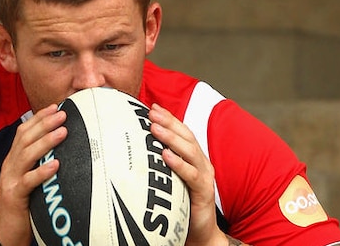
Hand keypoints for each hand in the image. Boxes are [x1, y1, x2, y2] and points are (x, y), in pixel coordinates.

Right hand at [0, 104, 67, 245]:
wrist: (3, 230)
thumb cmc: (22, 203)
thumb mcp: (28, 178)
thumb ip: (37, 162)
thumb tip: (60, 148)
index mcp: (13, 159)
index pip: (23, 131)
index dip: (38, 118)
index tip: (55, 107)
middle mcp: (10, 165)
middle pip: (25, 138)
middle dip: (44, 124)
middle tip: (62, 115)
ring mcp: (10, 179)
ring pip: (26, 155)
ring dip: (46, 142)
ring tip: (63, 132)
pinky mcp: (14, 196)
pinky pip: (28, 181)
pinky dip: (42, 171)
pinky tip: (55, 165)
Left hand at [149, 103, 225, 245]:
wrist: (200, 233)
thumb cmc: (181, 204)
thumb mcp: (168, 180)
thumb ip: (159, 164)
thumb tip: (134, 149)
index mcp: (194, 157)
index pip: (182, 132)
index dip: (169, 118)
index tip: (152, 107)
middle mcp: (202, 163)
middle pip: (186, 136)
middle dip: (169, 122)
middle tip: (151, 112)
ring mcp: (205, 176)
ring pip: (190, 151)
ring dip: (171, 138)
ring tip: (155, 128)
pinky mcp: (204, 192)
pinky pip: (191, 175)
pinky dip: (178, 163)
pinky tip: (165, 155)